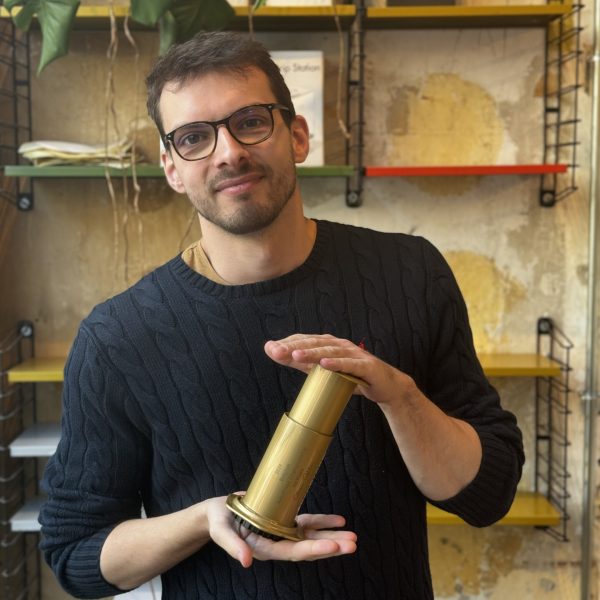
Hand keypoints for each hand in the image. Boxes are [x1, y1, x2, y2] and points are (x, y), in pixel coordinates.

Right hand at [206, 495, 356, 567]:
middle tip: (352, 544)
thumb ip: (233, 546)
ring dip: (332, 536)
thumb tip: (246, 562)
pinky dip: (324, 522)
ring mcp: (283, 532)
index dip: (314, 549)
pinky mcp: (285, 521)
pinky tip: (339, 521)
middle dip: (331, 546)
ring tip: (352, 537)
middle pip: (309, 548)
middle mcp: (278, 543)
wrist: (218, 512)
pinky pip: (308, 524)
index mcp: (265, 549)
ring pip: (312, 537)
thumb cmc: (218, 521)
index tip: (333, 546)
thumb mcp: (221, 532)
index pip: (294, 552)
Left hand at [264, 333, 416, 405]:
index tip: (269, 349)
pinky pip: (350, 364)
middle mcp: (340, 345)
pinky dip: (337, 363)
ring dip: (312, 353)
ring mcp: (354, 354)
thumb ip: (305, 364)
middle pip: (314, 343)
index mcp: (329, 344)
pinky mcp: (366, 366)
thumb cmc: (354, 376)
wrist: (386, 386)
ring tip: (295, 355)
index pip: (305, 340)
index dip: (287, 343)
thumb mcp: (325, 371)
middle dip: (294, 346)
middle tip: (275, 351)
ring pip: (330, 352)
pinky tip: (324, 364)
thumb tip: (280, 356)